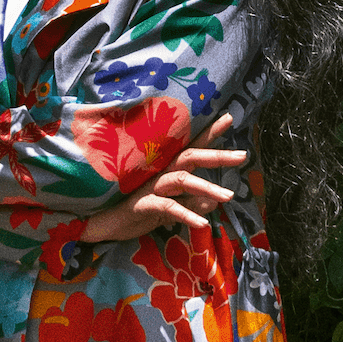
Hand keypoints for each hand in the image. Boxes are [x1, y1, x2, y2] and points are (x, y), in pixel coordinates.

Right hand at [80, 113, 246, 243]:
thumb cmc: (134, 212)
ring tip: (228, 196)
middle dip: (217, 155)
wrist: (100, 223)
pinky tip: (203, 223)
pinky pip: (168, 206)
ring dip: (207, 187)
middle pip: (190, 156)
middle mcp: (158, 171)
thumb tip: (214, 202)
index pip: (190, 147)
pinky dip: (187, 215)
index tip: (229, 118)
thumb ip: (190, 204)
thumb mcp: (168, 210)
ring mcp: (150, 186)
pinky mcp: (142, 203)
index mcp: (165, 168)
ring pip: (182, 180)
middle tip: (242, 155)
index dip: (209, 133)